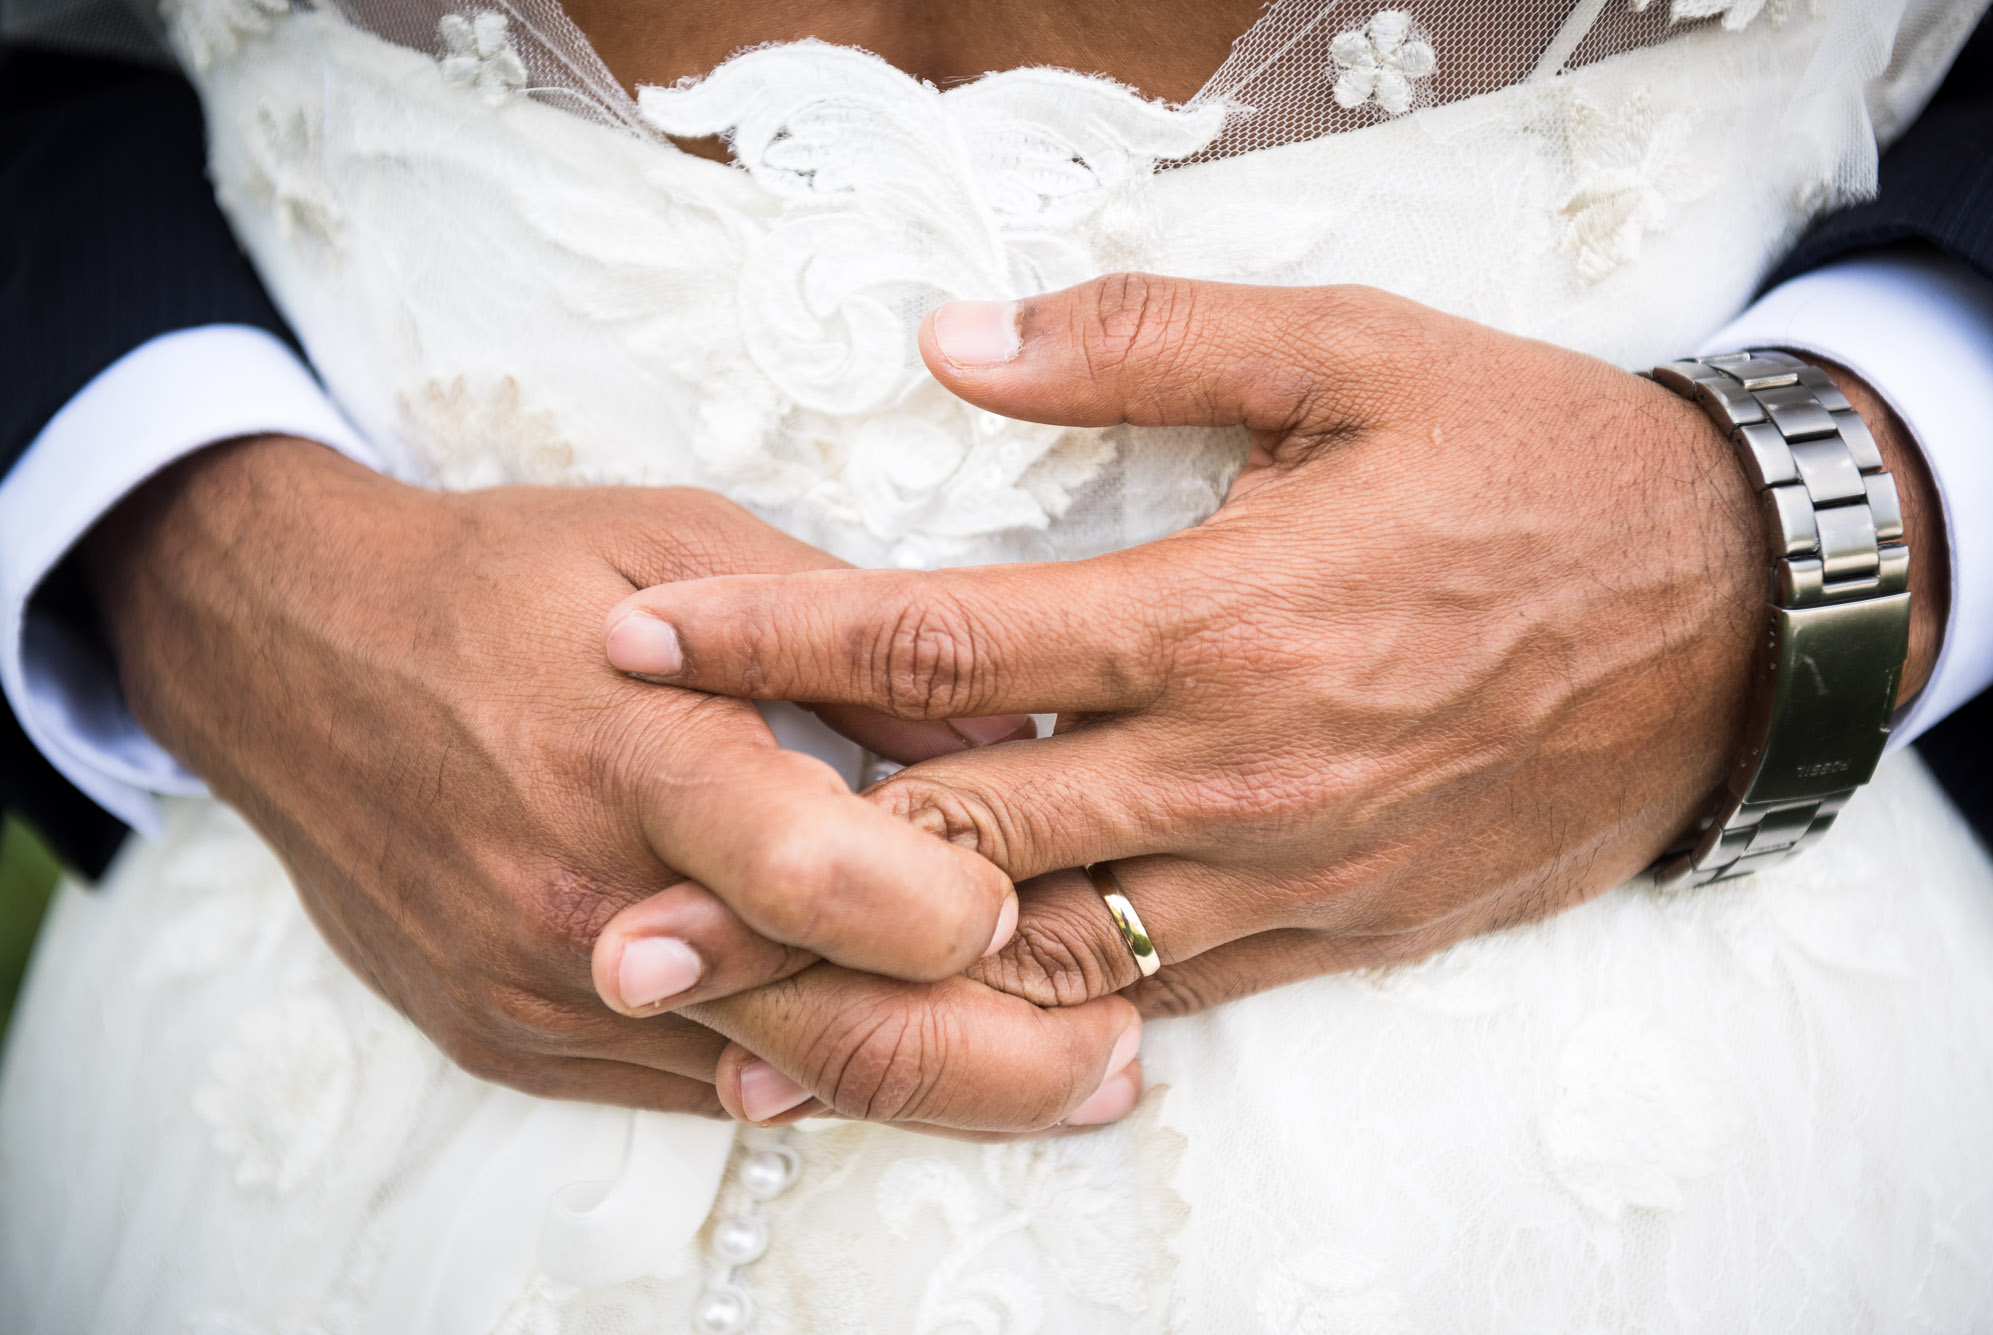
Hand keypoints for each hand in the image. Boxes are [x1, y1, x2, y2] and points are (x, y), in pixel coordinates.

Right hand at [82, 436, 1045, 1112]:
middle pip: (831, 1039)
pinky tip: (893, 1050)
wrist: (287, 653)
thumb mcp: (684, 546)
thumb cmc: (502, 581)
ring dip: (934, 1092)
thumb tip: (1017, 732)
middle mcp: (582, 898)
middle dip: (1008, 1070)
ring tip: (1058, 1071)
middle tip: (1121, 1061)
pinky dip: (808, 1079)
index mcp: (633, 751)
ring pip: (777, 1089)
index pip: (824, 879)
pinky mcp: (514, 1041)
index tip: (1047, 895)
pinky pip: (694, 1095)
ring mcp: (540, 992)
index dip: (960, 910)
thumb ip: (860, 649)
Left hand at [602, 275, 1946, 1014]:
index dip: (779, 642)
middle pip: (958, 843)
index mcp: (1222, 615)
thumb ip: (1143, 345)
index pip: (945, 643)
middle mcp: (1237, 770)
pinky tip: (941, 1044)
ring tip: (728, 1032)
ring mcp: (1286, 873)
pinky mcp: (1337, 935)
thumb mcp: (1359, 354)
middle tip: (613, 915)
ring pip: (1044, 959)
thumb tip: (952, 340)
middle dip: (773, 883)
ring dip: (880, 993)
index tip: (648, 640)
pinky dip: (1035, 1025)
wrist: (1733, 621)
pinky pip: (1158, 999)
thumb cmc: (1538, 468)